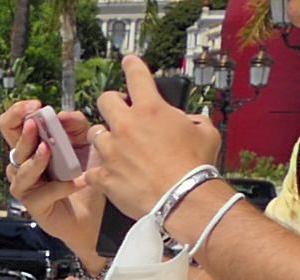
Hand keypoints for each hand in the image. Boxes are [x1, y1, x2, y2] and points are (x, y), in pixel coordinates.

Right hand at [0, 97, 102, 260]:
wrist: (96, 212)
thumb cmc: (86, 176)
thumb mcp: (86, 144)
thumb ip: (76, 126)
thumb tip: (62, 114)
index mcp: (33, 146)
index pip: (12, 125)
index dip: (17, 113)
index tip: (35, 105)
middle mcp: (24, 165)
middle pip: (11, 145)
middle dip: (24, 133)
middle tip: (36, 124)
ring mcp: (26, 186)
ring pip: (20, 170)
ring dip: (35, 159)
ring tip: (48, 150)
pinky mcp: (34, 205)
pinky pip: (43, 192)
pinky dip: (61, 186)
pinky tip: (78, 181)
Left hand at [90, 55, 222, 224]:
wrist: (181, 198)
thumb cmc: (196, 166)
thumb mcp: (206, 132)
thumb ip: (194, 120)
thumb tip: (190, 121)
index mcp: (151, 110)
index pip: (137, 77)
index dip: (132, 66)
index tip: (128, 61)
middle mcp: (126, 125)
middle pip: (104, 100)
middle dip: (111, 103)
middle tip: (119, 113)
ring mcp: (111, 150)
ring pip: (95, 134)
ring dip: (105, 139)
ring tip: (117, 149)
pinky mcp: (102, 174)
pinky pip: (93, 169)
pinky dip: (100, 173)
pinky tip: (111, 177)